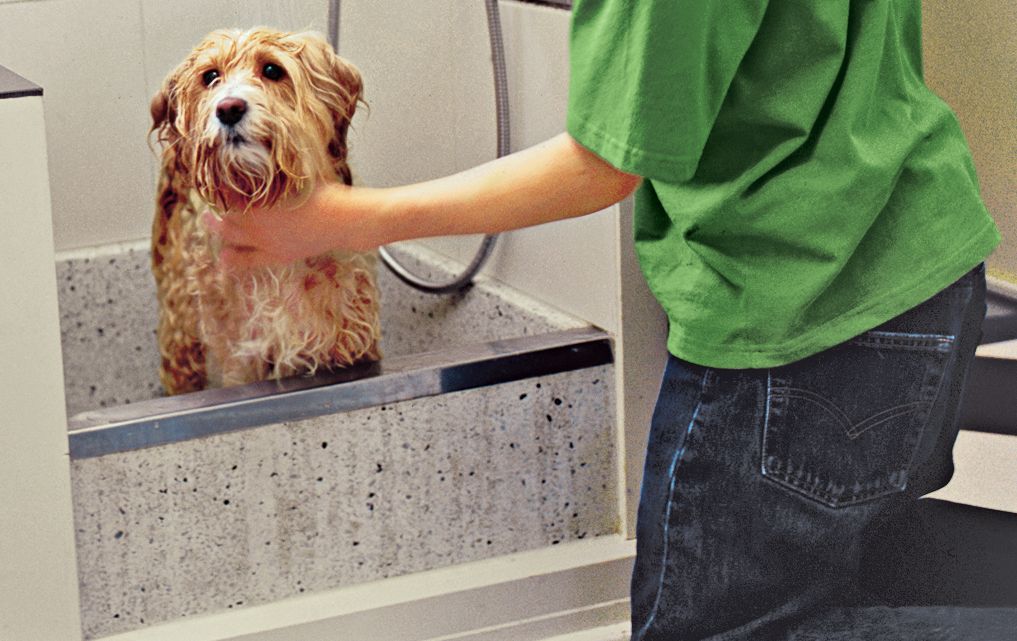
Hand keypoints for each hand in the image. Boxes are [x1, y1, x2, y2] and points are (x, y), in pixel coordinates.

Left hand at [203, 182, 356, 269]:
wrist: (339, 219)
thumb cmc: (320, 192)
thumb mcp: (294, 175)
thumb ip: (272, 170)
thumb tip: (256, 156)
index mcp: (257, 201)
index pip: (226, 192)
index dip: (218, 185)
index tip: (214, 177)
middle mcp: (255, 223)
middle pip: (225, 214)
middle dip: (214, 206)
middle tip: (208, 199)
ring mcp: (265, 242)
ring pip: (231, 237)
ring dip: (218, 229)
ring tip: (208, 222)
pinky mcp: (277, 255)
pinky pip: (250, 261)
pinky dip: (234, 261)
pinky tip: (223, 262)